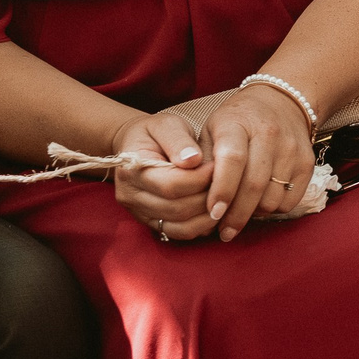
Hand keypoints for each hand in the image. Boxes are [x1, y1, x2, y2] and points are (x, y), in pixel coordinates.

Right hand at [110, 109, 212, 239]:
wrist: (136, 144)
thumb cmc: (155, 132)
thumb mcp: (166, 125)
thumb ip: (178, 140)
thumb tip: (193, 159)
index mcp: (132, 169)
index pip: (172, 185)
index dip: (201, 179)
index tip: (220, 166)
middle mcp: (130, 195)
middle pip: (177, 208)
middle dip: (208, 197)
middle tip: (228, 183)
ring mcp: (139, 213)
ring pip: (179, 226)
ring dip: (208, 216)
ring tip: (224, 197)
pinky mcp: (150, 222)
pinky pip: (178, 233)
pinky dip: (200, 226)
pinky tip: (215, 210)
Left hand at [192, 85, 318, 239]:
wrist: (282, 102)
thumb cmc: (237, 122)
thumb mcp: (211, 131)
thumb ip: (203, 162)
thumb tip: (195, 201)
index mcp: (238, 123)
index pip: (232, 160)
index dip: (222, 190)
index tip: (213, 213)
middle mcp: (269, 134)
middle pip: (254, 184)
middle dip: (236, 214)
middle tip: (224, 232)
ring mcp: (292, 148)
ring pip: (272, 197)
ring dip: (254, 214)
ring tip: (241, 213)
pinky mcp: (307, 162)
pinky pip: (290, 200)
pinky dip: (273, 209)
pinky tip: (260, 204)